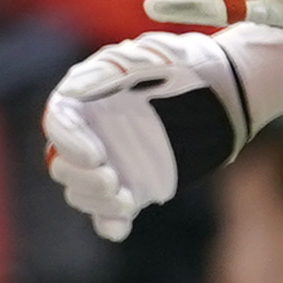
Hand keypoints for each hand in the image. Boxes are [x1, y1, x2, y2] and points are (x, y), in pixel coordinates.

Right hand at [45, 31, 245, 243]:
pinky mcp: (132, 185)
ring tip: (126, 200)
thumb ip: (113, 70)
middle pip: (61, 163)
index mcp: (87, 98)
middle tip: (113, 181)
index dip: (68, 142)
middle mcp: (92, 132)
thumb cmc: (186, 66)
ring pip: (80, 191)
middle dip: (82, 178)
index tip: (96, 155)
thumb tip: (72, 91)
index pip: (58, 122)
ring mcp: (111, 161)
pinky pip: (107, 213)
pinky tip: (121, 226)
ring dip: (96, 201)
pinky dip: (109, 223)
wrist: (224, 92)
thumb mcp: (151, 56)